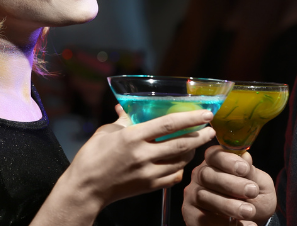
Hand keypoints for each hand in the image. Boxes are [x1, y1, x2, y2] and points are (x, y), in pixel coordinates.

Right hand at [62, 105, 216, 206]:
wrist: (85, 189)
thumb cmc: (91, 158)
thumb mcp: (106, 132)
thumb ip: (123, 120)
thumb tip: (128, 108)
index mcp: (132, 137)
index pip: (168, 124)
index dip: (190, 118)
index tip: (205, 113)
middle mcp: (143, 155)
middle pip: (181, 144)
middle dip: (200, 136)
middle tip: (210, 129)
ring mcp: (148, 173)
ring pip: (180, 161)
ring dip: (192, 151)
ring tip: (196, 143)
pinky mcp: (149, 187)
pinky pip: (173, 177)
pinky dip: (180, 169)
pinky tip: (180, 162)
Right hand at [182, 145, 276, 225]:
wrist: (253, 223)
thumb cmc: (255, 200)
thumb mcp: (260, 185)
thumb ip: (252, 172)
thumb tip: (245, 156)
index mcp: (217, 163)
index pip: (214, 154)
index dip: (227, 160)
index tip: (244, 169)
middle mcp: (201, 176)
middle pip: (206, 174)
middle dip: (231, 184)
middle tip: (251, 192)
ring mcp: (194, 195)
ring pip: (203, 196)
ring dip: (228, 205)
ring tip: (248, 211)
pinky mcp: (191, 215)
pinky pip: (202, 218)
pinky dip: (221, 222)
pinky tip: (237, 224)